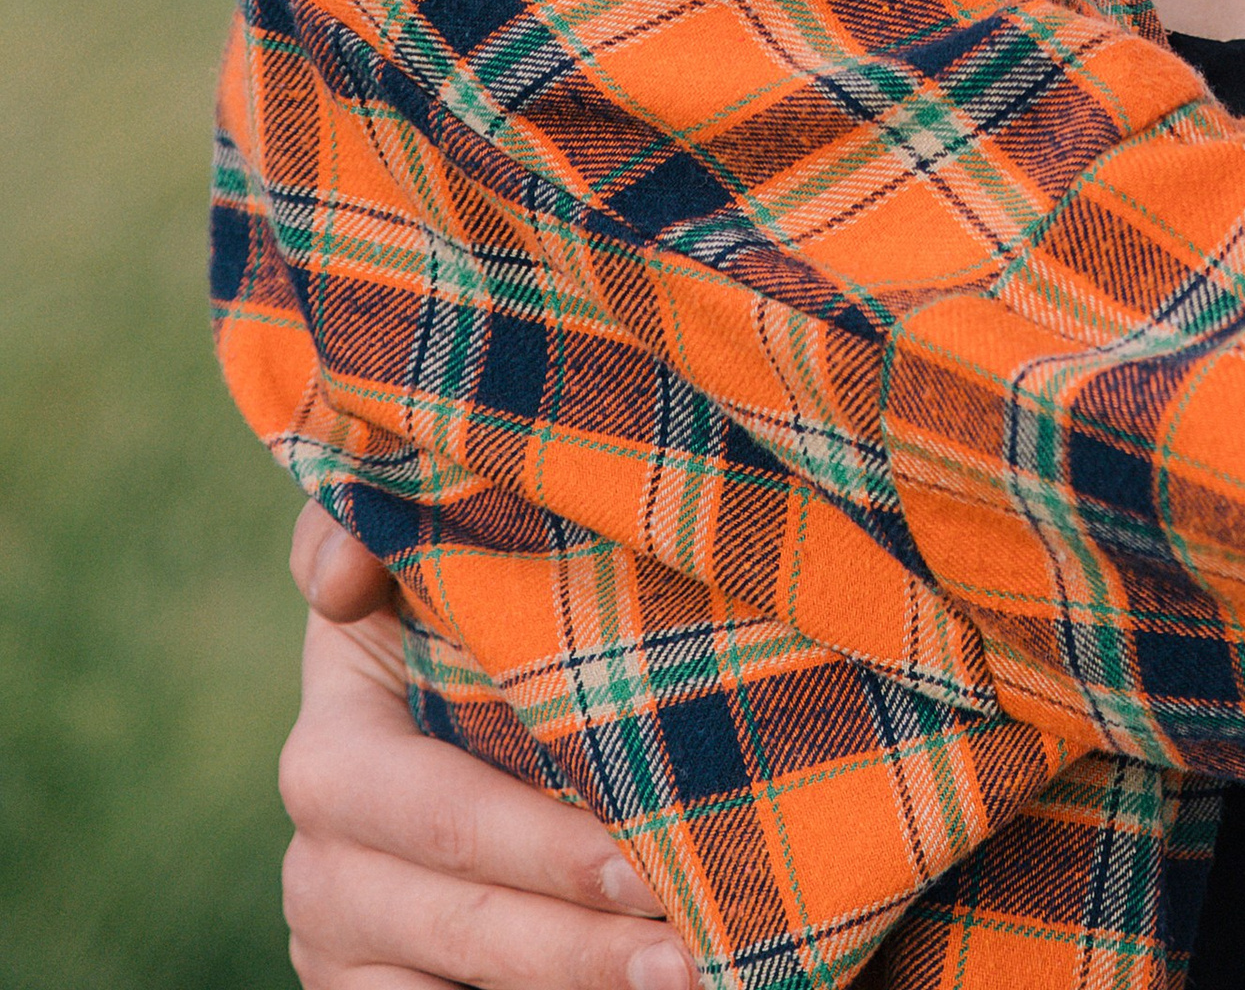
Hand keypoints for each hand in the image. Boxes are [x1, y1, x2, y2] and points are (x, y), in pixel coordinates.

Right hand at [280, 506, 694, 989]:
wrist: (425, 718)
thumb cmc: (452, 620)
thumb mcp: (412, 568)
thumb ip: (372, 532)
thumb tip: (342, 580)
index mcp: (330, 757)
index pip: (444, 816)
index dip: (543, 848)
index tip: (642, 865)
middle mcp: (319, 866)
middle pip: (467, 923)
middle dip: (583, 944)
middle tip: (692, 951)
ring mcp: (336, 948)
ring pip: (462, 985)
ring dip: (578, 986)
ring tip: (691, 978)